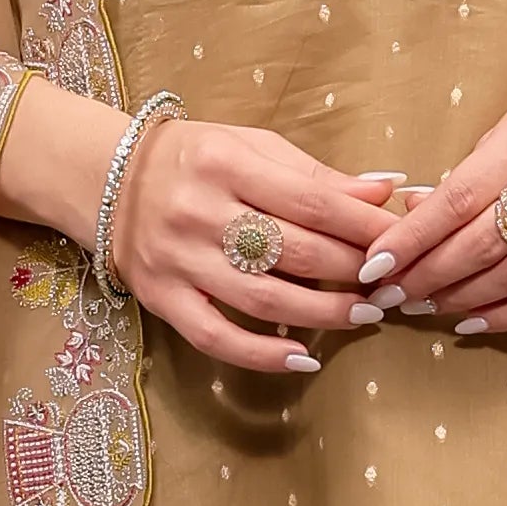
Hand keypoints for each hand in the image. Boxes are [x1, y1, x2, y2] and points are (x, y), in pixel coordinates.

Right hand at [0, 81, 401, 374]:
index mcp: (226, 162)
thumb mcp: (250, 147)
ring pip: (264, 298)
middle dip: (353, 270)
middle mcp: (200, 211)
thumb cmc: (192, 159)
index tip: (401, 240)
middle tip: (391, 282)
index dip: (364, 226)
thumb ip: (314, 174)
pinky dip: (263, 354)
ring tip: (365, 315)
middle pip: (295, 250)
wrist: (104, 178)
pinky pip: (217, 338)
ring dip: (324, 313)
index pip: (312, 201)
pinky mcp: (163, 298)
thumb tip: (383, 190)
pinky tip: (305, 358)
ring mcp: (179, 260)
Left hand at [359, 77, 506, 338]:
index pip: (460, 196)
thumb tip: (410, 215)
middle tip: (391, 293)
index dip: (413, 236)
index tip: (377, 261)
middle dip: (428, 275)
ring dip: (461, 298)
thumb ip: (469, 170)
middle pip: (483, 242)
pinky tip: (473, 321)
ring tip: (424, 306)